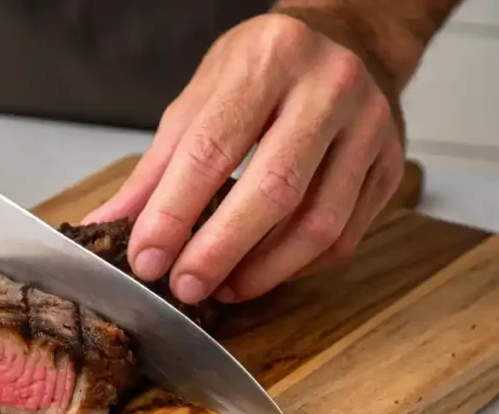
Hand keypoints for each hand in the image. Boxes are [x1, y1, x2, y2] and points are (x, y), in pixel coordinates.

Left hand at [83, 13, 404, 304]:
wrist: (349, 40)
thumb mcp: (199, 101)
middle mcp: (328, 87)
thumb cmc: (263, 73)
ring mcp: (370, 126)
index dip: (174, 213)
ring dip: (263, 270)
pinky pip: (345, 235)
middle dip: (220, 249)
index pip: (212, 149)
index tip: (146, 258)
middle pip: (274, 189)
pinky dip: (298, 267)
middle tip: (184, 286)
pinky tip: (263, 273)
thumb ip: (156, 169)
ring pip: (318, 223)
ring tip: (223, 287)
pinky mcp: (391, 164)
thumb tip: (107, 224)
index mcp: (267, 61)